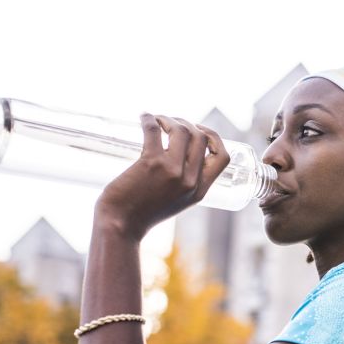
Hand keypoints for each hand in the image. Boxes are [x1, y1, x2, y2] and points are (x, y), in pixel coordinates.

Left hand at [95, 114, 231, 240]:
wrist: (121, 225)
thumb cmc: (142, 213)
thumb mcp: (175, 202)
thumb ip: (182, 183)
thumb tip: (175, 156)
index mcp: (199, 191)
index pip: (222, 158)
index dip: (214, 138)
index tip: (199, 130)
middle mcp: (190, 180)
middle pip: (202, 137)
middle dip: (188, 123)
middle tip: (171, 123)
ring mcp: (172, 171)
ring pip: (183, 130)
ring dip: (170, 119)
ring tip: (157, 120)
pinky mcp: (151, 163)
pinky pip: (155, 130)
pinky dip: (149, 119)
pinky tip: (144, 117)